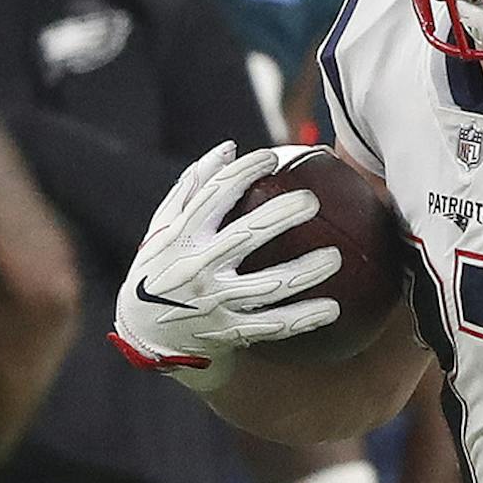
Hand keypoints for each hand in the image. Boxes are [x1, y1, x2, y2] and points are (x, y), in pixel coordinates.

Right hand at [111, 141, 341, 392]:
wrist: (146, 334)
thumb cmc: (161, 268)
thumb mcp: (163, 229)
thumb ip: (191, 189)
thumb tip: (230, 148)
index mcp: (181, 237)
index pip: (214, 195)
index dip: (244, 172)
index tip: (271, 158)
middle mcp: (197, 268)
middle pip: (246, 236)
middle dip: (281, 215)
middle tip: (312, 201)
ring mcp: (213, 303)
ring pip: (267, 286)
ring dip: (304, 272)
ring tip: (335, 258)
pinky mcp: (228, 332)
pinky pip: (272, 326)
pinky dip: (302, 319)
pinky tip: (332, 308)